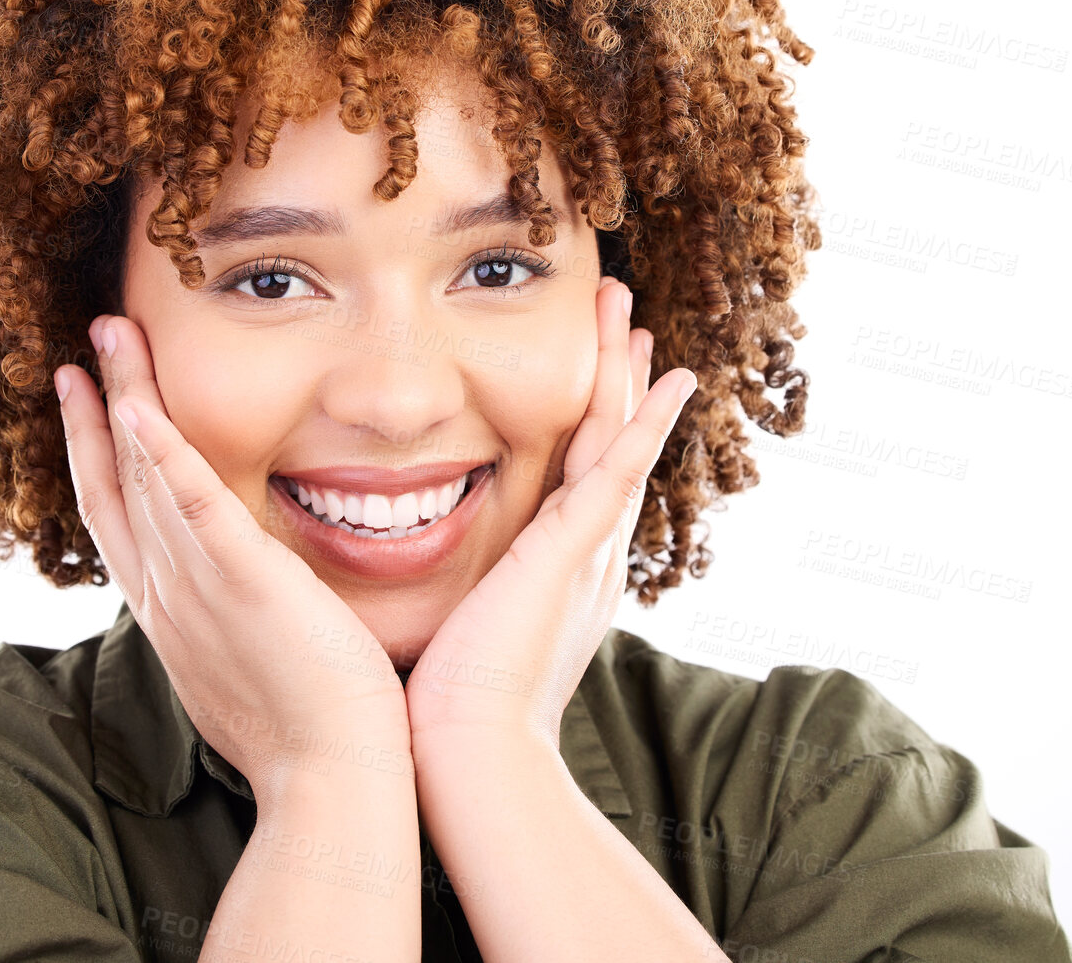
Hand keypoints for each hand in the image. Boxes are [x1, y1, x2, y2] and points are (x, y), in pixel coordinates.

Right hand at [55, 315, 412, 805]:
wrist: (329, 777)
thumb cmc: (303, 727)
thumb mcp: (242, 663)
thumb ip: (228, 615)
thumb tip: (232, 595)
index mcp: (168, 611)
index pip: (118, 514)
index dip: (95, 450)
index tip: (86, 395)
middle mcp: (165, 593)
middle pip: (113, 482)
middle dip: (94, 407)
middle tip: (83, 342)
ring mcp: (197, 587)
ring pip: (143, 476)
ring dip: (123, 398)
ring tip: (111, 334)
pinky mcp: (244, 582)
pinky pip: (193, 506)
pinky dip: (162, 453)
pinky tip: (142, 404)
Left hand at [403, 276, 695, 750]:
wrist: (471, 755)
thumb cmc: (447, 713)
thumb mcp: (453, 633)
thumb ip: (446, 597)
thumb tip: (403, 577)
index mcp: (557, 575)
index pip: (577, 480)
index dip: (590, 425)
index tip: (593, 375)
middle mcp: (584, 558)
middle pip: (608, 449)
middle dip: (616, 386)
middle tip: (627, 327)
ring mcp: (586, 553)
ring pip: (614, 441)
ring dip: (624, 377)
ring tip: (631, 316)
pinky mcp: (574, 551)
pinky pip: (620, 468)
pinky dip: (646, 420)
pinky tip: (668, 375)